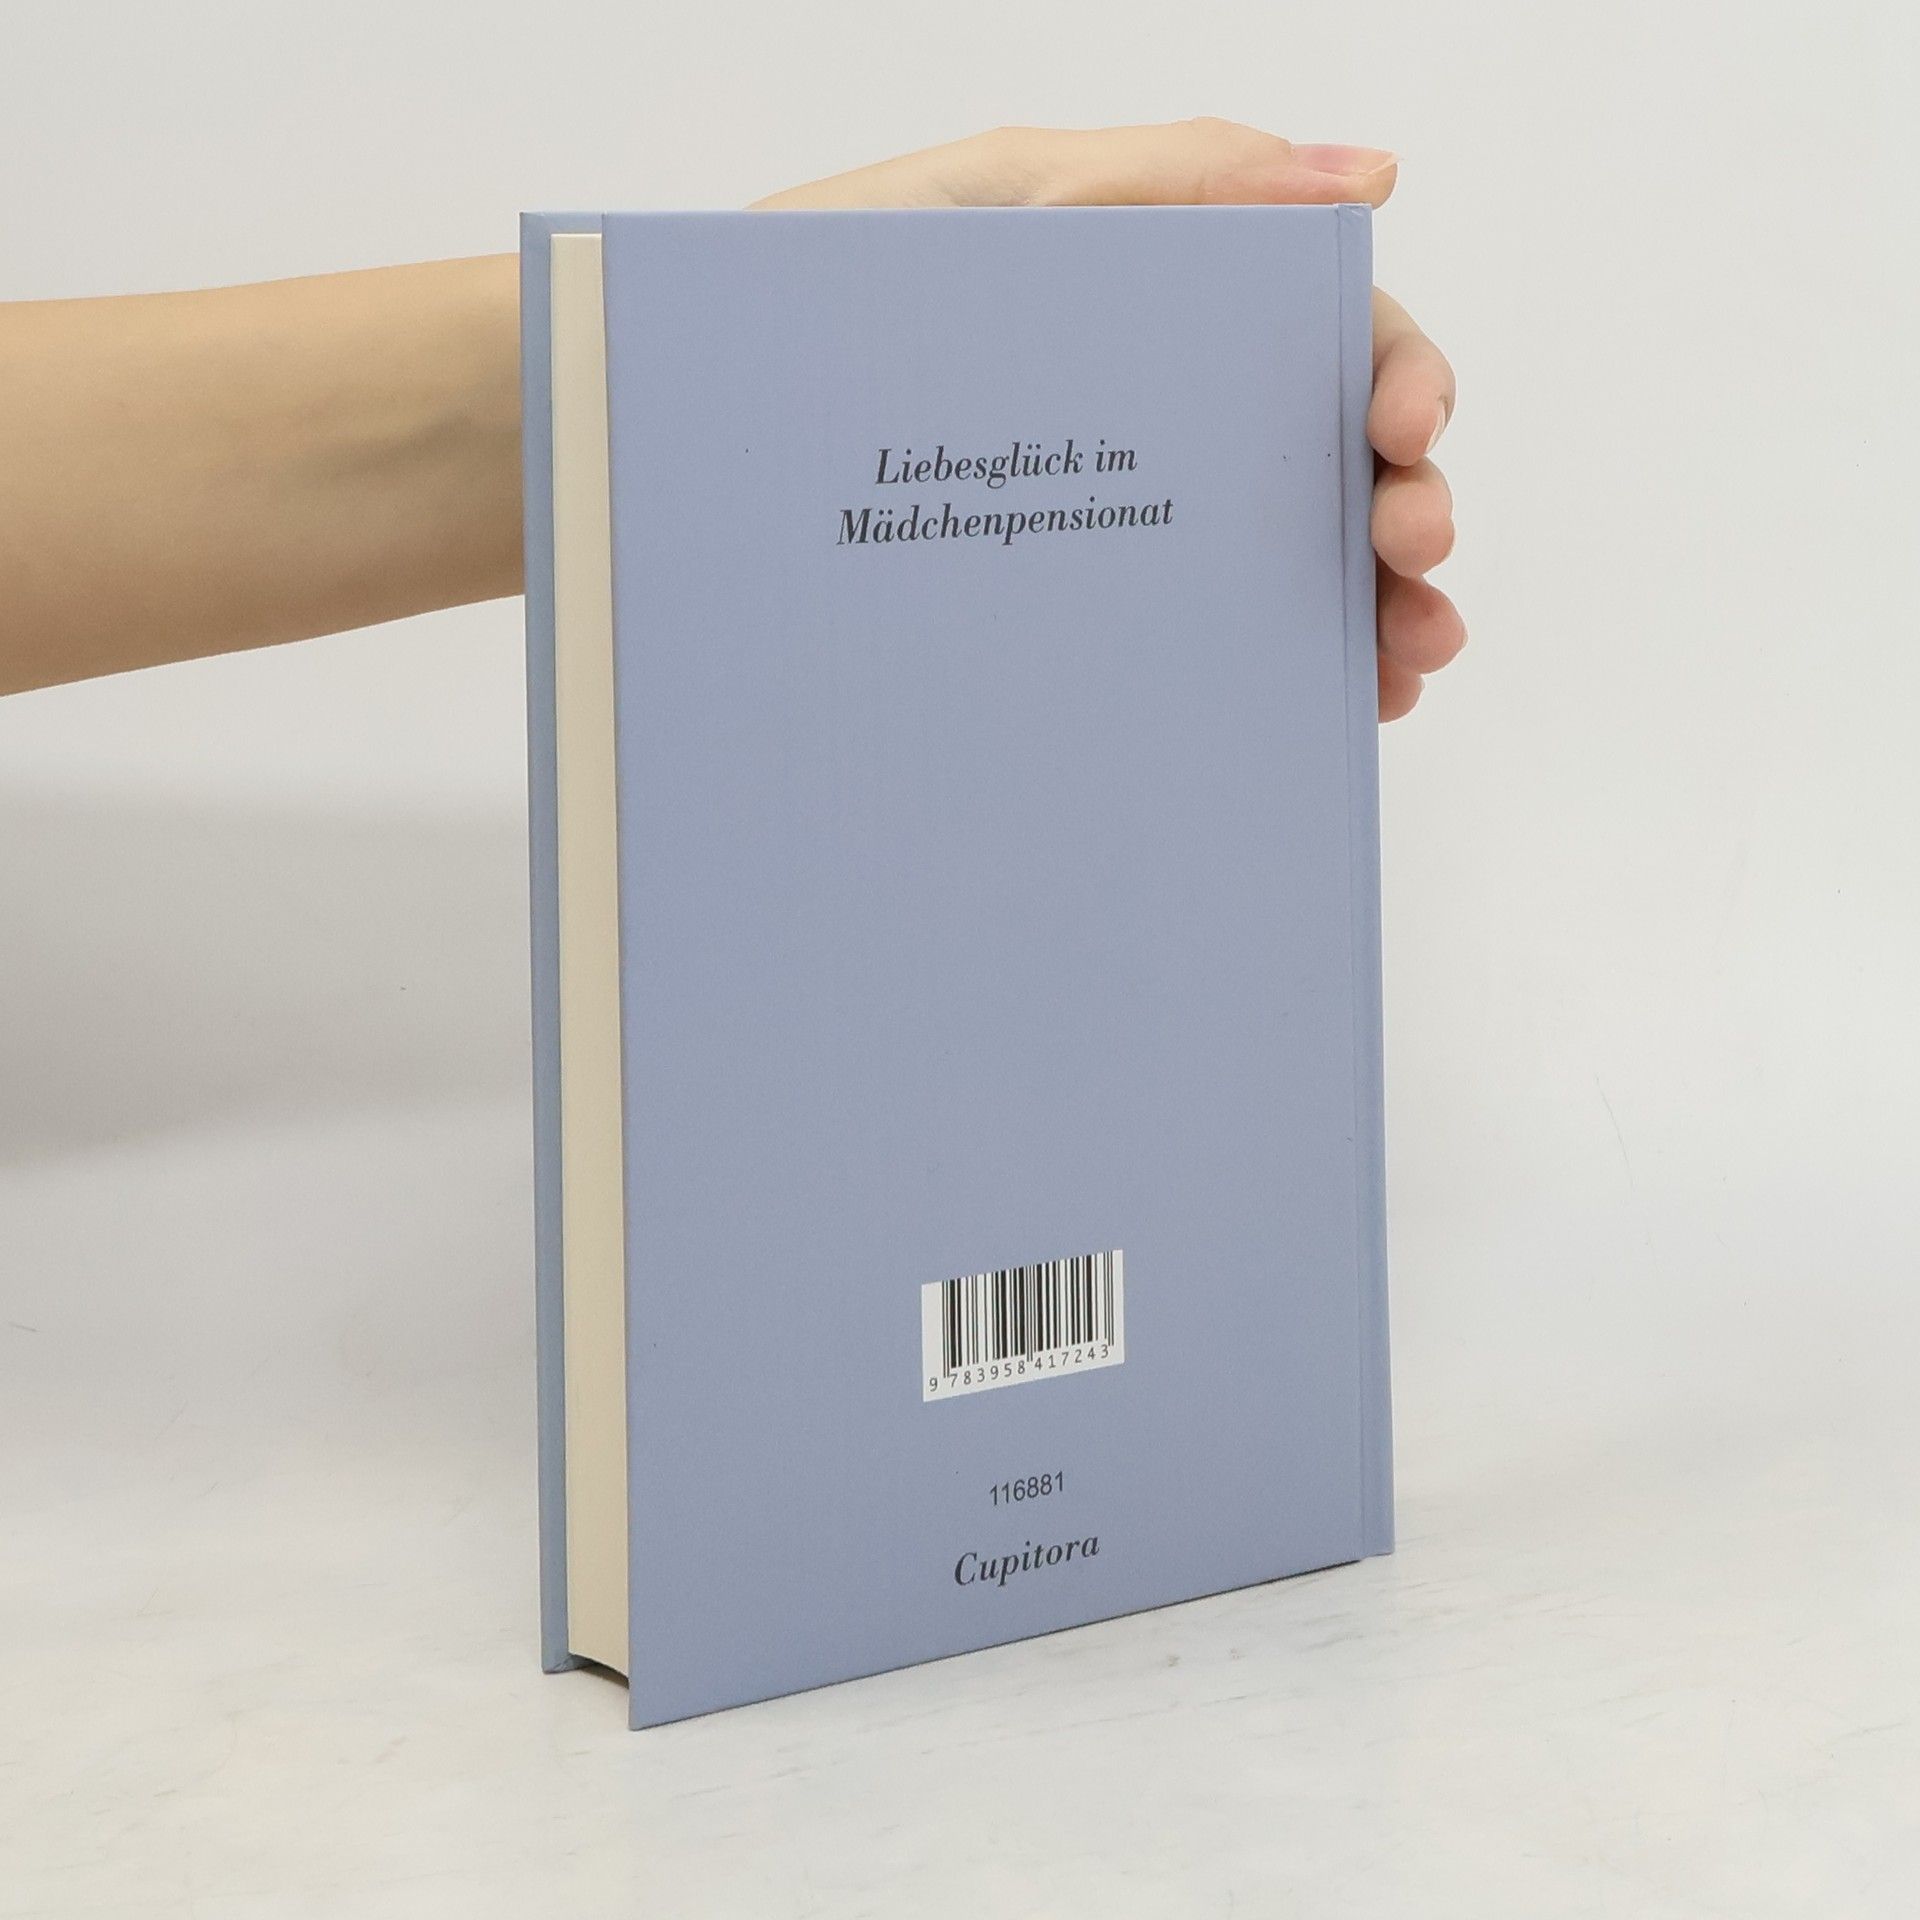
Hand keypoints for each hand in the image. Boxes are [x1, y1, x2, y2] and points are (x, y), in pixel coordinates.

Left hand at [756, 119, 1461, 720]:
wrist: (674, 437)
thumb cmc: (813, 301)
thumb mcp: (995, 208)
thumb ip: (1179, 179)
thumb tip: (1370, 175)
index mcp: (1154, 305)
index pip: (1318, 334)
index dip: (1394, 378)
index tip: (1408, 437)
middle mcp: (1149, 419)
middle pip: (1321, 461)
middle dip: (1401, 512)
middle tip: (1420, 574)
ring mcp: (1112, 523)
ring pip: (1280, 564)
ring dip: (1370, 608)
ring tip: (1405, 662)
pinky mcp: (1064, 614)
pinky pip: (1195, 645)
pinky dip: (1286, 669)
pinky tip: (1336, 703)